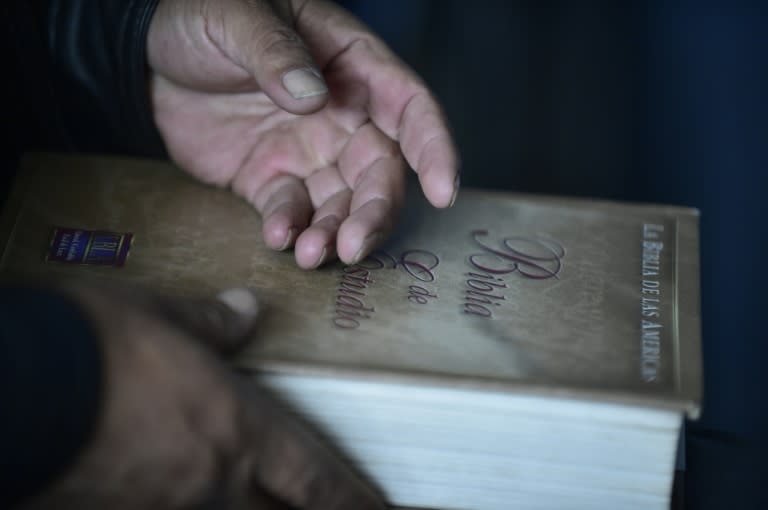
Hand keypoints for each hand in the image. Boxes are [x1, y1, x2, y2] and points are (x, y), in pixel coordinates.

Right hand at [20, 285, 382, 509]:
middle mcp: (213, 480)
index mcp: (236, 427)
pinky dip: (184, 503)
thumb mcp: (162, 314)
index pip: (315, 478)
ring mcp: (168, 507)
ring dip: (246, 507)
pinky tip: (174, 488)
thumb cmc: (93, 342)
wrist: (18, 384)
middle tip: (328, 509)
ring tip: (249, 493)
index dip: (353, 501)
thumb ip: (214, 324)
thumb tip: (246, 310)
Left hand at [147, 0, 459, 268]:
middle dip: (374, 212)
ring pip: (340, 202)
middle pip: (379, 171)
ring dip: (334, 232)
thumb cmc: (202, 13)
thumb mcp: (235, 13)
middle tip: (353, 245)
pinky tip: (277, 237)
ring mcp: (306, 151)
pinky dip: (289, 228)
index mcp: (350, 64)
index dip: (433, 147)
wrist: (147, 53)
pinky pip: (291, 210)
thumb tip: (311, 96)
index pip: (409, 107)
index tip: (444, 189)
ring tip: (311, 255)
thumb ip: (274, 51)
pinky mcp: (270, 179)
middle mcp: (340, 114)